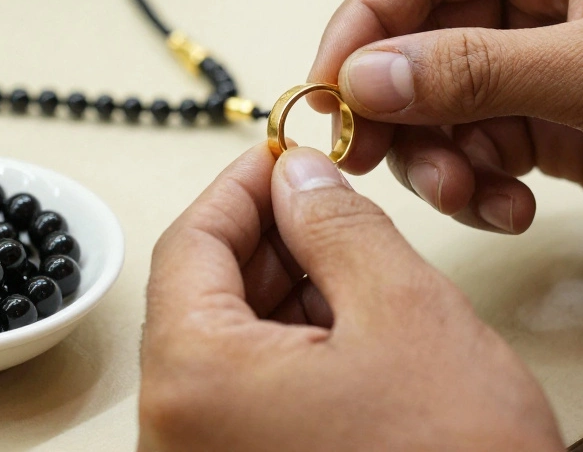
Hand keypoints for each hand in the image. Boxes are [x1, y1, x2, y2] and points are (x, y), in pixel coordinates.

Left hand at [138, 145, 561, 451]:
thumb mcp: (404, 311)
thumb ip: (338, 226)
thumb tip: (299, 178)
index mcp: (194, 380)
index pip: (188, 245)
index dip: (241, 187)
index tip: (282, 157)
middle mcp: (177, 433)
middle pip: (199, 297)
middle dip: (267, 240)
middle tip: (328, 206)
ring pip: (226, 347)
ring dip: (284, 295)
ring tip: (354, 271)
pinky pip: (245, 398)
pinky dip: (290, 353)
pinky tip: (350, 335)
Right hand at [309, 0, 582, 250]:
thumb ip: (478, 72)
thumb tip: (370, 74)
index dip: (367, 21)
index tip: (330, 83)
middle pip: (422, 38)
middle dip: (397, 104)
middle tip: (370, 154)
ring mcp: (547, 60)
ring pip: (443, 103)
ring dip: (438, 156)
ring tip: (467, 193)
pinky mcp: (556, 123)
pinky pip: (480, 148)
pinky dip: (477, 185)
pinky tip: (509, 207)